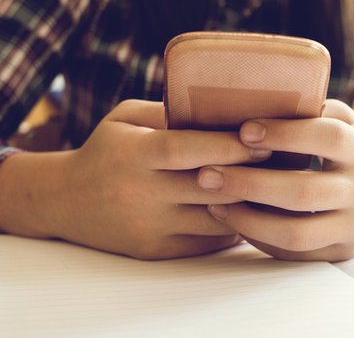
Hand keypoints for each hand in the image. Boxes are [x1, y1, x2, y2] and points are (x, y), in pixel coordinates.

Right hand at [2, 99, 270, 259]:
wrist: (64, 202)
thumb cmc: (105, 150)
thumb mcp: (126, 118)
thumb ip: (168, 111)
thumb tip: (223, 103)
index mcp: (134, 154)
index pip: (186, 149)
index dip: (227, 144)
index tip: (263, 136)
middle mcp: (141, 193)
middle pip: (208, 186)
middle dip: (251, 173)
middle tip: (289, 158)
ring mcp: (149, 226)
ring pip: (214, 219)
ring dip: (250, 204)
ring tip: (280, 185)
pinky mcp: (156, 250)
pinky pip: (206, 241)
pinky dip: (233, 225)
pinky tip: (254, 209)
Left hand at [195, 100, 353, 260]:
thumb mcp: (347, 122)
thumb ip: (311, 110)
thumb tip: (251, 94)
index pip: (327, 139)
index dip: (285, 134)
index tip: (243, 130)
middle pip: (303, 191)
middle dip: (250, 183)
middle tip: (207, 174)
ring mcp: (352, 226)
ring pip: (296, 232)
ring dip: (247, 219)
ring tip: (212, 202)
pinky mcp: (339, 251)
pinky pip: (294, 253)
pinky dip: (259, 237)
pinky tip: (233, 220)